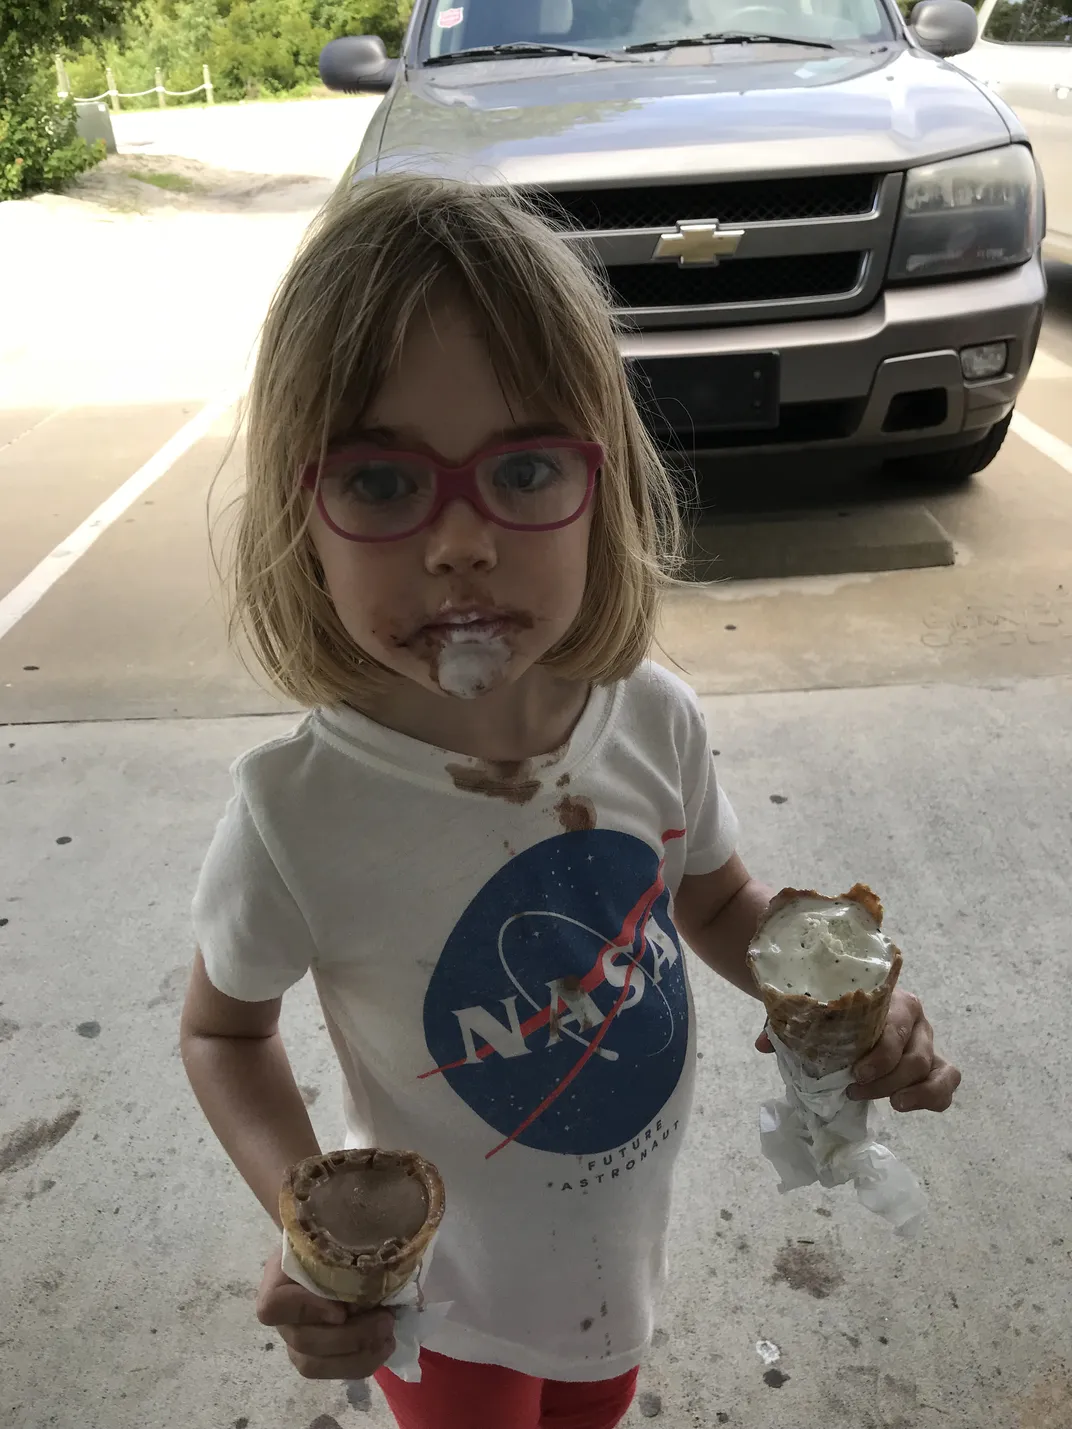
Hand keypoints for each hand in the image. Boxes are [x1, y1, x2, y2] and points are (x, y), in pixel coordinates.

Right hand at [256, 1252, 395, 1379]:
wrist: (332, 1253)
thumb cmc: (332, 1241)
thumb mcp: (330, 1234)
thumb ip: (336, 1244)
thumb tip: (363, 1250)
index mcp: (279, 1283)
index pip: (273, 1306)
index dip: (305, 1311)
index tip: (341, 1310)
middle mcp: (284, 1318)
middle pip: (303, 1342)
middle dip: (349, 1337)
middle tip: (385, 1320)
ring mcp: (298, 1341)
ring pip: (315, 1365)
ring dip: (358, 1355)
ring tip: (388, 1335)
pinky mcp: (319, 1356)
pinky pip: (334, 1372)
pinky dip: (364, 1362)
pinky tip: (385, 1345)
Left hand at [754, 988, 961, 1111]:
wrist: (850, 1004)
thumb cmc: (835, 1010)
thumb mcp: (813, 1014)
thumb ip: (790, 1025)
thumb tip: (762, 1045)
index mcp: (893, 999)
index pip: (896, 1029)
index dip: (880, 1057)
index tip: (855, 1075)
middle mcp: (917, 1020)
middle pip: (916, 1056)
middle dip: (886, 1080)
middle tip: (854, 1091)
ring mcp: (929, 1044)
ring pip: (941, 1070)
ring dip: (918, 1093)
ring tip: (894, 1105)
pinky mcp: (935, 1064)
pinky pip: (948, 1083)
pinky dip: (935, 1098)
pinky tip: (906, 1106)